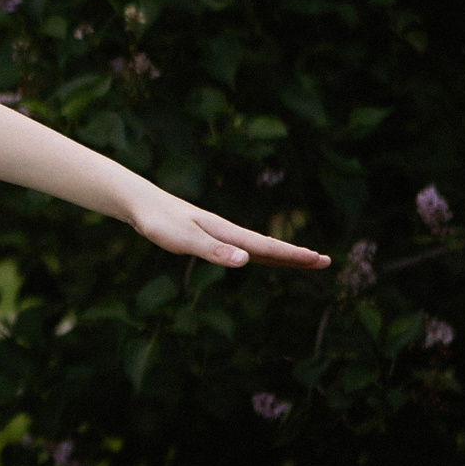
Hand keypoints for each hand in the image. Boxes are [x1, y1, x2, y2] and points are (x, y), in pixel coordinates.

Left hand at [129, 193, 332, 269]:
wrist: (139, 202)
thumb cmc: (157, 221)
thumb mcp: (183, 239)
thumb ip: (213, 251)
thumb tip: (247, 261)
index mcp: (226, 233)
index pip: (267, 247)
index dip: (294, 256)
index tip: (321, 260)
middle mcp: (226, 232)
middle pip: (269, 246)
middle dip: (297, 256)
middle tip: (326, 262)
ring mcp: (217, 233)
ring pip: (256, 247)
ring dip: (280, 255)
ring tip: (302, 261)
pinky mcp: (206, 236)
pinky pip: (240, 247)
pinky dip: (257, 253)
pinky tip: (257, 257)